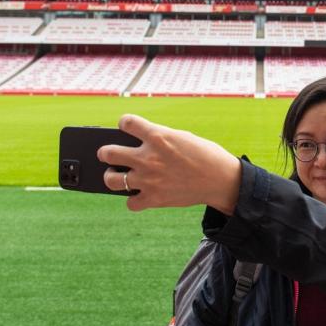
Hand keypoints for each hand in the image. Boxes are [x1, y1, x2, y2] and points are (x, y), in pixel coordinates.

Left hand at [98, 114, 241, 212]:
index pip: (126, 122)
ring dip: (112, 177)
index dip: (124, 123)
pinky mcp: (154, 199)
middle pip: (108, 153)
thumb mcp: (181, 137)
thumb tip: (137, 144)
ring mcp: (148, 180)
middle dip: (105, 152)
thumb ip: (158, 139)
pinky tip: (139, 194)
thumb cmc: (203, 155)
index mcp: (157, 136)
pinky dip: (133, 200)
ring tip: (117, 175)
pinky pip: (130, 203)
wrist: (221, 180)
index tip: (126, 126)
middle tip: (108, 154)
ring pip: (111, 180)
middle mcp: (148, 157)